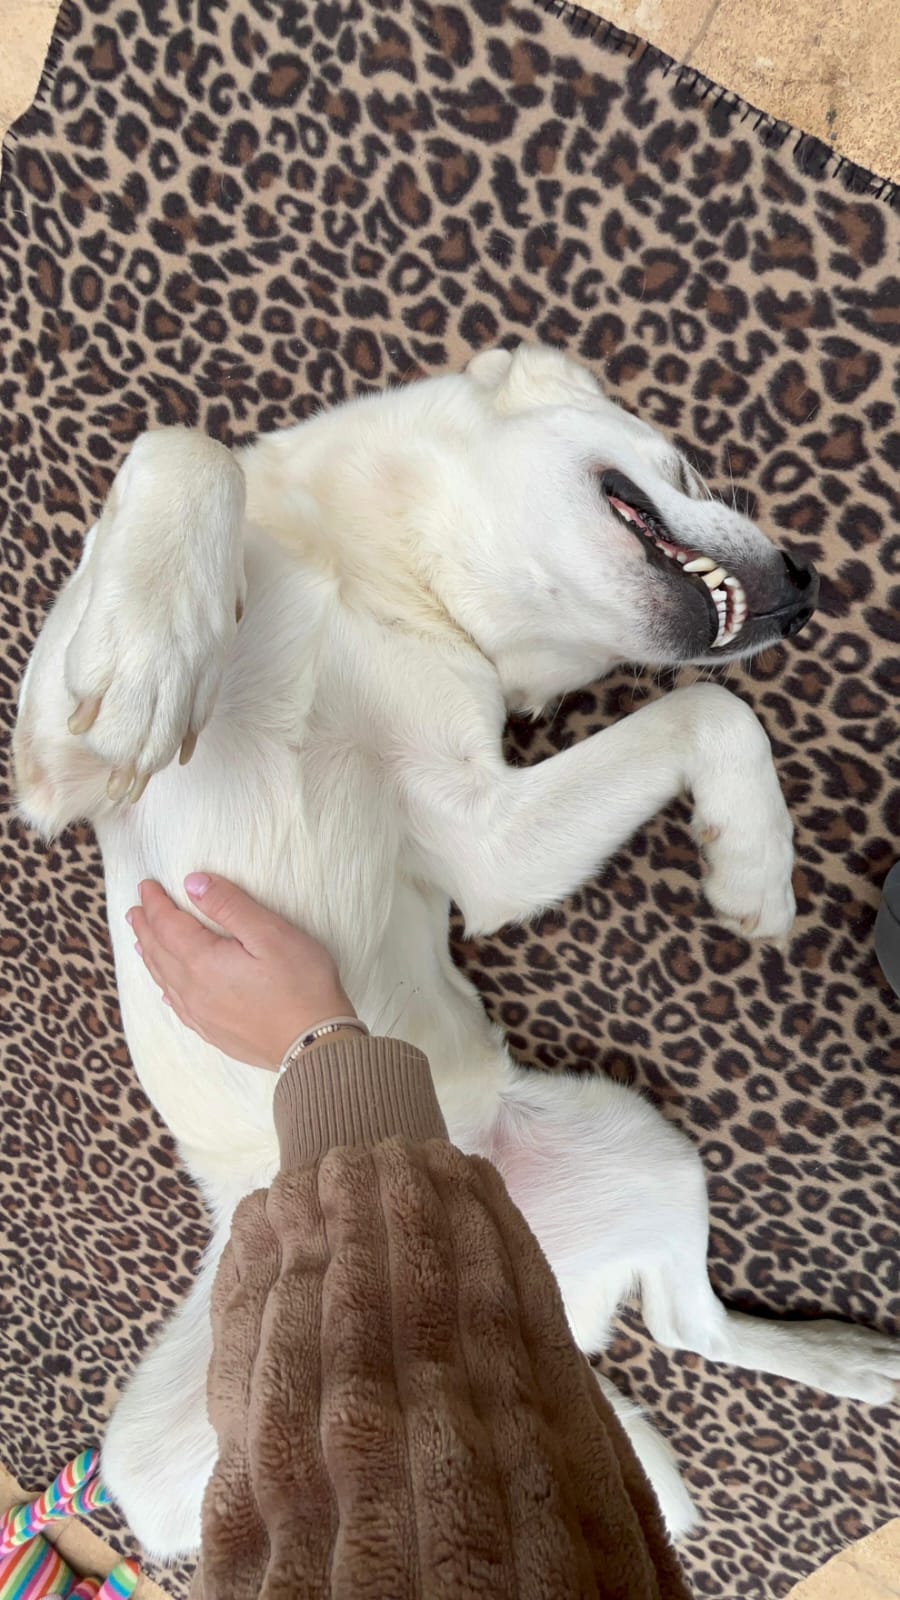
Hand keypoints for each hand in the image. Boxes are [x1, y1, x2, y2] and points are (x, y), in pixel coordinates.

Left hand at [127, 874, 354, 1069]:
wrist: (315, 1044)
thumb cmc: (301, 984)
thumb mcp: (270, 933)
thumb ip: (230, 905)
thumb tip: (193, 883)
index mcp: (203, 961)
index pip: (168, 925)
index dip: (155, 903)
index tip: (146, 885)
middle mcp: (193, 990)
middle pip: (159, 952)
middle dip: (146, 928)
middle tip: (134, 910)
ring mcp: (202, 1015)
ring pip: (164, 979)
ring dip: (150, 956)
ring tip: (140, 941)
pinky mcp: (215, 1033)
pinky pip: (178, 1006)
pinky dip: (166, 988)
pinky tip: (166, 989)